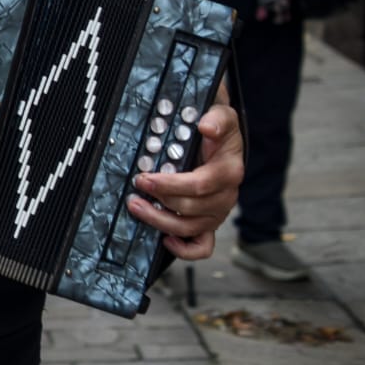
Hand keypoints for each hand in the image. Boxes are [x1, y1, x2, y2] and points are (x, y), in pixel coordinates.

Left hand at [128, 102, 242, 260]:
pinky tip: (166, 240)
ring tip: (137, 207)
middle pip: (191, 209)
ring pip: (191, 228)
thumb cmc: (218, 129)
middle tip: (135, 189)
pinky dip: (185, 249)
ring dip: (161, 221)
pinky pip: (202, 246)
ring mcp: (218, 212)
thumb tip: (206, 126)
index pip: (199, 185)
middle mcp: (226, 196)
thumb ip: (217, 119)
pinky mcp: (210, 222)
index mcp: (229, 172)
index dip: (169, 185)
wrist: (222, 139)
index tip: (145, 178)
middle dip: (159, 200)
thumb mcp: (221, 115)